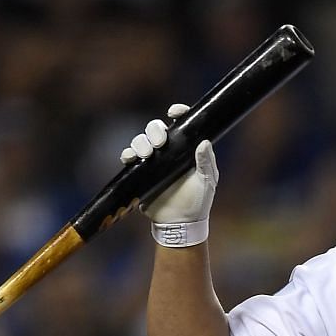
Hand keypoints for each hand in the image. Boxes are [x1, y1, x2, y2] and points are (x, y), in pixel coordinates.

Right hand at [122, 103, 216, 241]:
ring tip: (147, 154)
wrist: (180, 223)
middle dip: (154, 130)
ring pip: (141, 140)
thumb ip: (206, 162)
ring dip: (141, 142)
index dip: (177, 113)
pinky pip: (130, 158)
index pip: (180, 124)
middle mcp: (168, 152)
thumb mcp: (207, 181)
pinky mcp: (140, 173)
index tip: (174, 112)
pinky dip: (128, 154)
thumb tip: (204, 142)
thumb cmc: (198, 202)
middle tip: (160, 142)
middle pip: (155, 129)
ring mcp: (153, 161)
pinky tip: (131, 158)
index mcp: (185, 149)